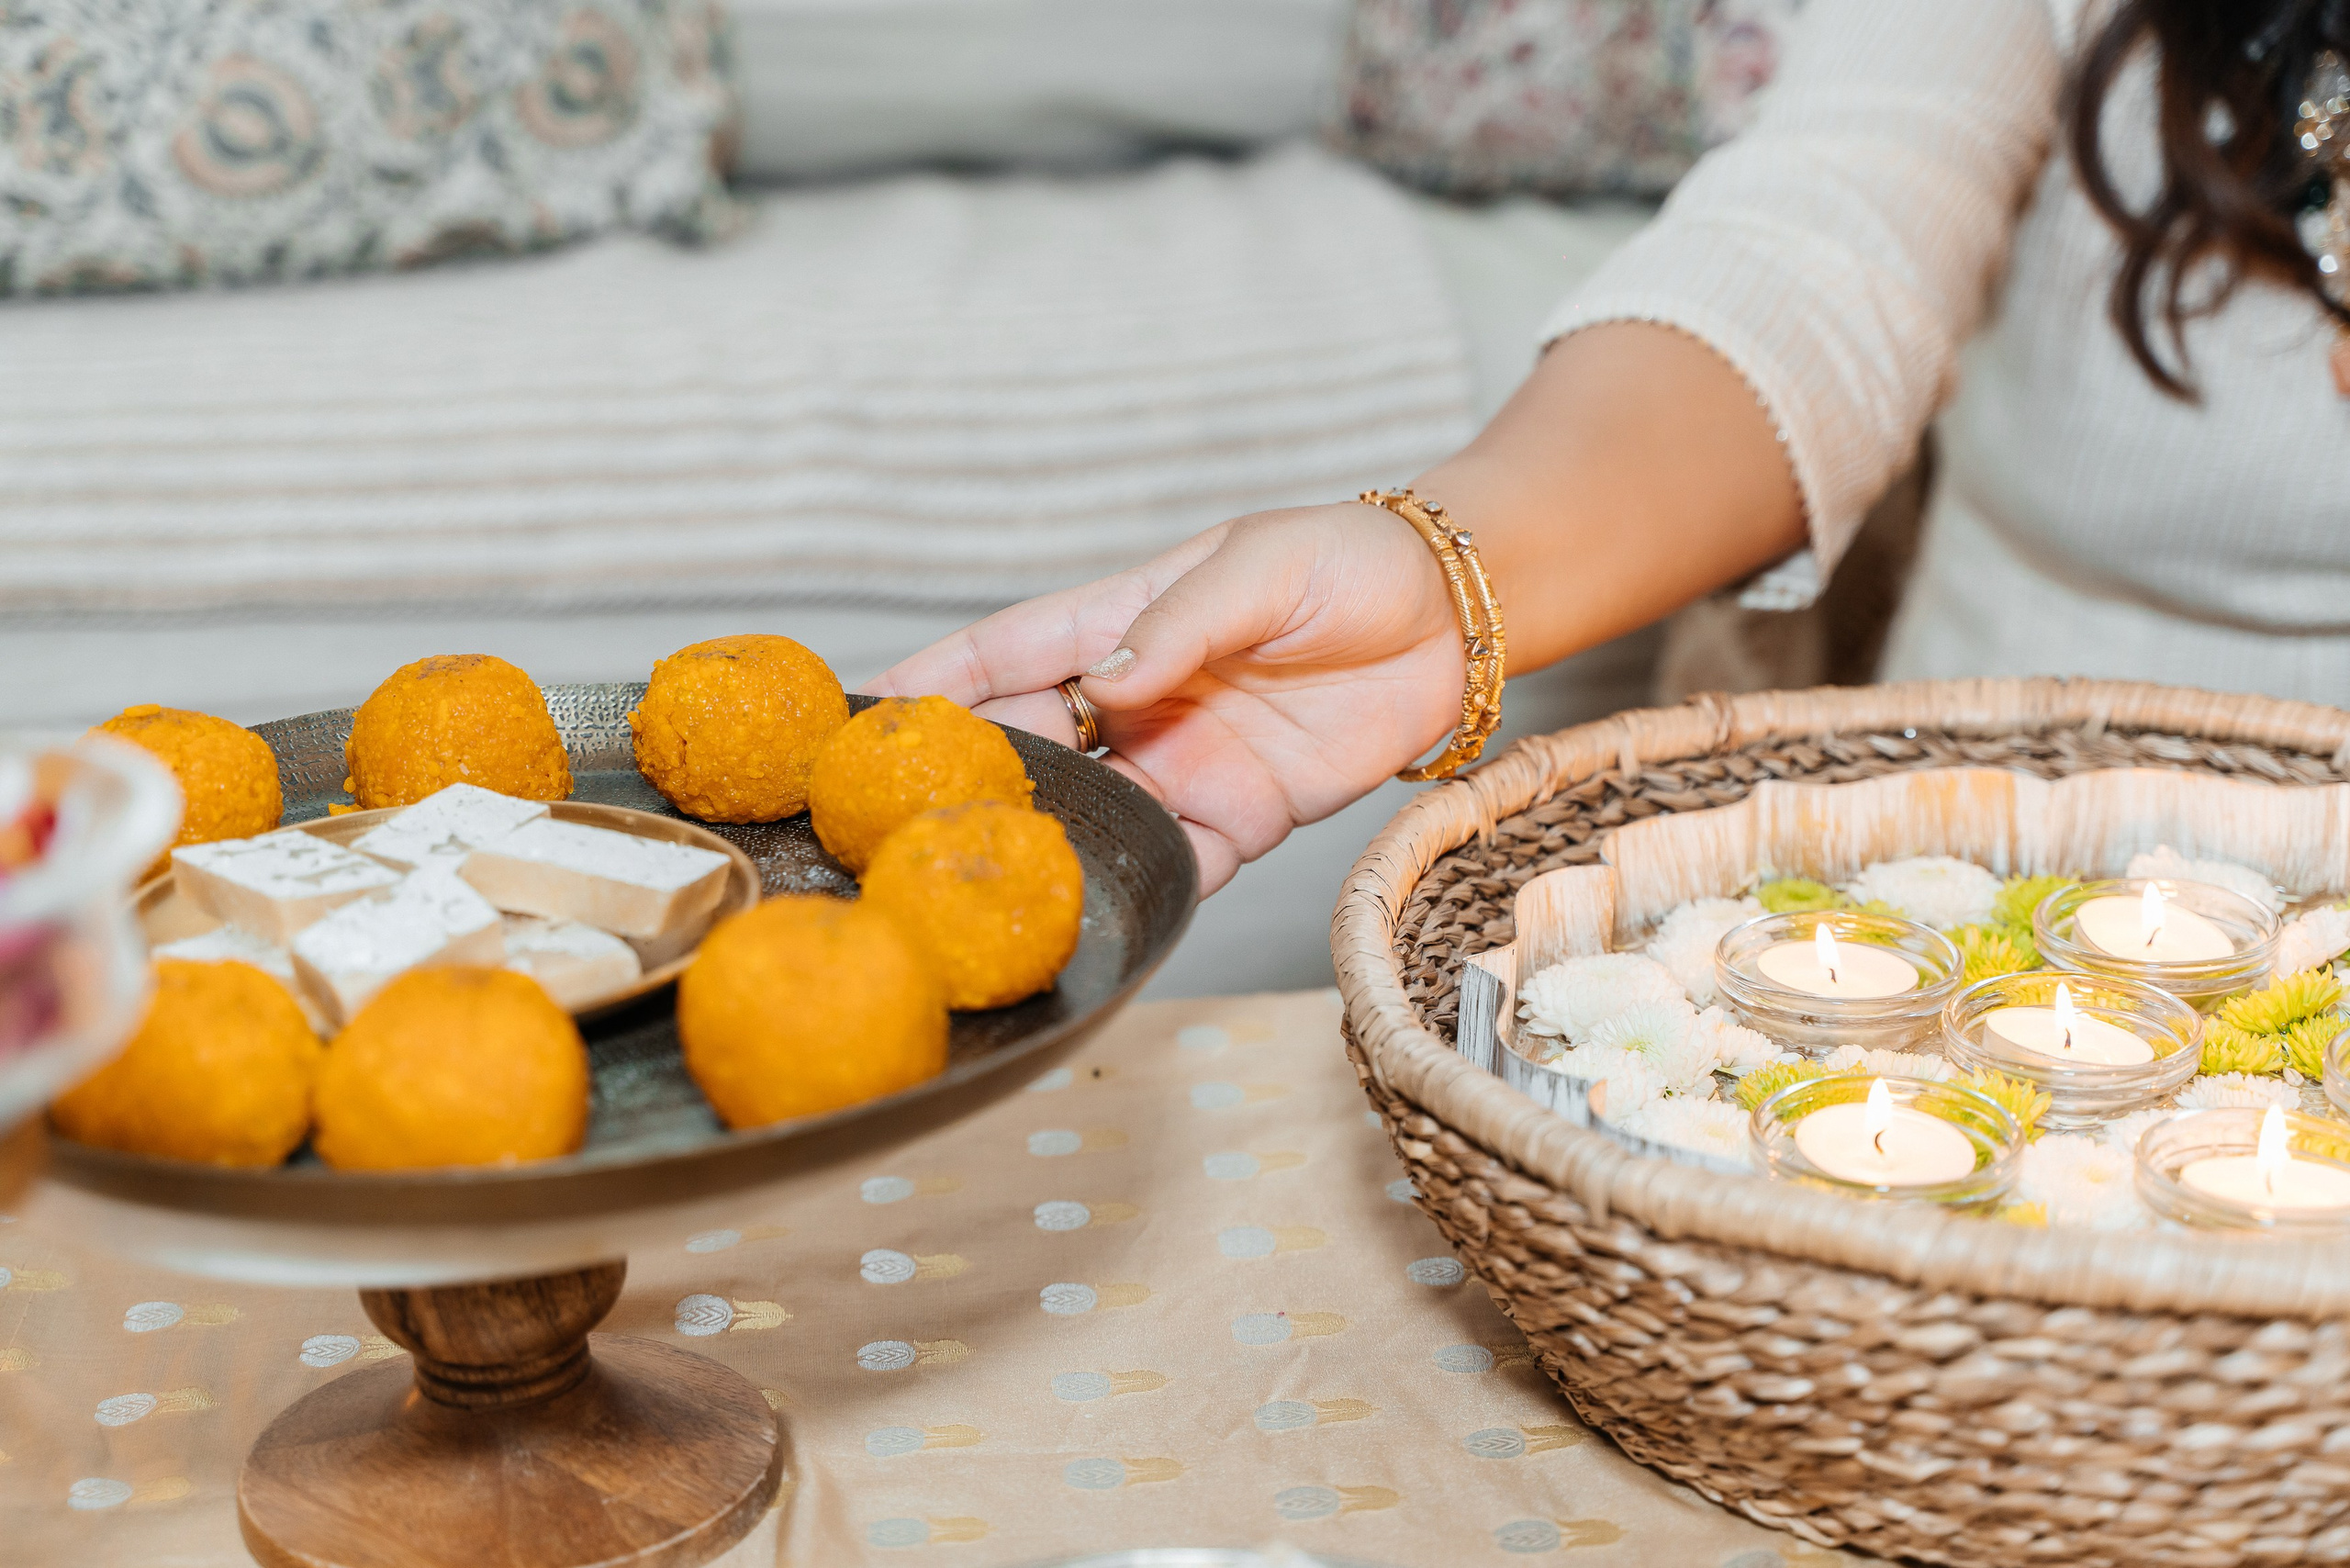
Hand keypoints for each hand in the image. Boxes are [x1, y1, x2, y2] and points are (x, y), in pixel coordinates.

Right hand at [866, 503, 1463, 893]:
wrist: (1458, 619)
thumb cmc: (1350, 563)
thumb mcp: (1257, 568)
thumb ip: (1179, 626)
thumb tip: (1105, 683)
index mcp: (1124, 620)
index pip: (1007, 651)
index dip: (934, 680)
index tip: (858, 711)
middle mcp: (1139, 699)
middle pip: (1034, 745)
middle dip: (972, 781)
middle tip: (901, 825)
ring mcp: (1185, 761)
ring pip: (1094, 814)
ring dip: (1048, 847)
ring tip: (982, 888)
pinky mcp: (1243, 814)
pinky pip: (1178, 860)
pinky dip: (1140, 887)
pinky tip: (1096, 915)